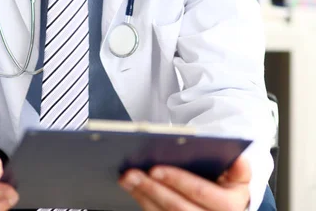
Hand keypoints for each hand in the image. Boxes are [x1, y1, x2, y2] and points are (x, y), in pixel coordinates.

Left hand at [119, 154, 250, 210]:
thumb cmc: (229, 186)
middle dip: (152, 188)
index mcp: (231, 205)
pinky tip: (135, 191)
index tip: (155, 168)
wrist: (227, 209)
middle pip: (178, 208)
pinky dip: (145, 204)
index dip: (177, 180)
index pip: (200, 192)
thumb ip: (238, 168)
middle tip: (132, 172)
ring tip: (128, 178)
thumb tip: (239, 160)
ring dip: (143, 197)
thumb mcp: (238, 177)